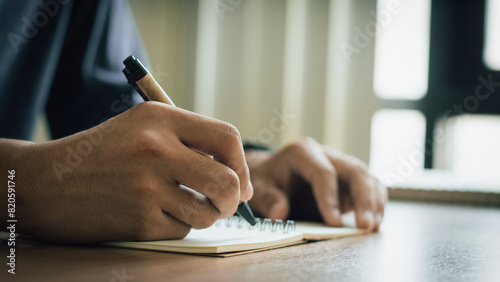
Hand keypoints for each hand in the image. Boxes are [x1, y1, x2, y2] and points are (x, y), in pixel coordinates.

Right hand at [0, 102, 251, 242]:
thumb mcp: (141, 127)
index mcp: (160, 118)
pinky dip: (175, 226)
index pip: (227, 138)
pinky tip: (152, 214)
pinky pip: (181, 230)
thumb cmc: (101, 154)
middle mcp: (156, 149)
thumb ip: (189, 141)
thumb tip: (239, 176)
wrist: (45, 182)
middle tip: (226, 203)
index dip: (242, 163)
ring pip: (208, 212)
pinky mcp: (138, 220)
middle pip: (227, 181)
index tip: (241, 181)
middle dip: (234, 199)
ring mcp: (146, 186)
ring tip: (181, 205)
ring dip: (203, 215)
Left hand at [246, 137, 385, 230]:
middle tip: (365, 226)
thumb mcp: (258, 188)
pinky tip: (374, 222)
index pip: (323, 172)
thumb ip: (267, 199)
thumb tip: (280, 213)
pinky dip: (375, 203)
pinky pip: (369, 186)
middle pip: (354, 171)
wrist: (271, 173)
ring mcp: (340, 164)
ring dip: (374, 202)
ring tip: (373, 227)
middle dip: (363, 198)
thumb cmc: (265, 180)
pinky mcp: (349, 177)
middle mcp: (326, 154)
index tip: (333, 222)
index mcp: (302, 152)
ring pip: (366, 177)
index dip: (330, 197)